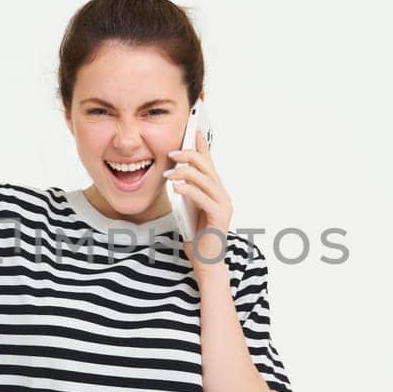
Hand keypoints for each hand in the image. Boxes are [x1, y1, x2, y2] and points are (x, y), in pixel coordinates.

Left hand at [164, 123, 232, 274]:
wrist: (207, 263)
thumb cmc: (197, 237)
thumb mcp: (188, 209)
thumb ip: (187, 193)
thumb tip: (176, 176)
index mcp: (216, 192)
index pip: (209, 163)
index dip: (202, 146)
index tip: (194, 129)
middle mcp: (223, 195)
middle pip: (207, 166)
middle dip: (189, 155)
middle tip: (172, 154)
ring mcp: (223, 204)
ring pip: (205, 179)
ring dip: (185, 172)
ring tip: (169, 173)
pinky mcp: (219, 216)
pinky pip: (203, 197)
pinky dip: (188, 190)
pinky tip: (176, 187)